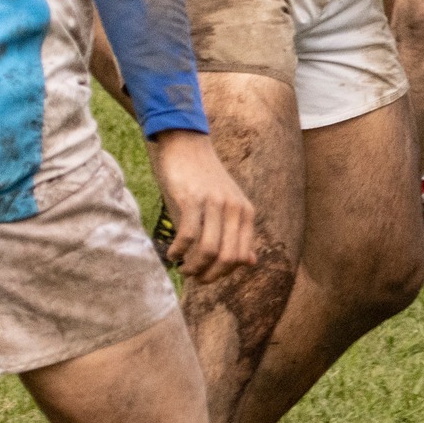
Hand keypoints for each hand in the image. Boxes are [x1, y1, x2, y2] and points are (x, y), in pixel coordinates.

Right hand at [149, 130, 257, 284]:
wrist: (188, 145)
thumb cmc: (206, 179)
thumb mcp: (229, 205)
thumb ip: (240, 233)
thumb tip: (251, 262)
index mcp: (246, 212)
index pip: (242, 255)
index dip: (224, 272)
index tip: (208, 276)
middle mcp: (234, 209)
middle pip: (227, 257)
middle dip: (209, 275)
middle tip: (194, 277)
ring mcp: (214, 203)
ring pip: (208, 250)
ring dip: (193, 266)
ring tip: (183, 268)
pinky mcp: (192, 199)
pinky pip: (188, 235)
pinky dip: (178, 251)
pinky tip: (172, 253)